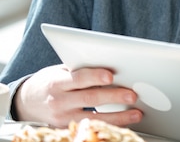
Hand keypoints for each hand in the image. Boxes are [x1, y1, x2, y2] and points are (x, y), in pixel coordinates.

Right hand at [14, 64, 142, 127]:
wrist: (27, 102)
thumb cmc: (50, 82)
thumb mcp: (60, 72)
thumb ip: (82, 70)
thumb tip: (111, 66)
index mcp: (57, 83)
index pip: (78, 78)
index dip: (94, 76)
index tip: (110, 76)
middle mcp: (59, 102)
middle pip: (90, 99)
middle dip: (114, 97)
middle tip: (133, 95)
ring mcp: (63, 119)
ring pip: (93, 118)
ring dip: (118, 117)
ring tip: (136, 113)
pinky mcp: (68, 129)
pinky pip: (91, 127)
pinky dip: (109, 125)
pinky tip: (125, 122)